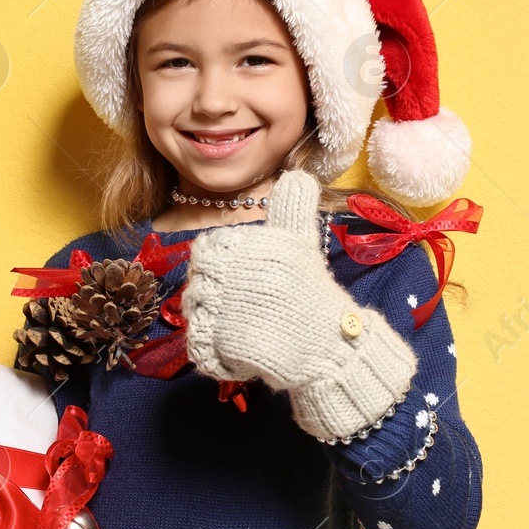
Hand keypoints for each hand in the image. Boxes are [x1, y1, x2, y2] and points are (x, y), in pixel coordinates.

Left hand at [182, 170, 416, 440]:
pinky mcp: (225, 344)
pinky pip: (199, 348)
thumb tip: (298, 174)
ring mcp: (226, 309)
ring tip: (247, 329)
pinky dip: (215, 354)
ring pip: (195, 317)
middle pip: (195, 285)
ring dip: (215, 327)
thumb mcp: (302, 241)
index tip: (243, 282)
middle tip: (246, 311)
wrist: (333, 344)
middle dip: (215, 300)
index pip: (204, 251)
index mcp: (247, 244)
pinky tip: (242, 350)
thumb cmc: (313, 292)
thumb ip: (292, 207)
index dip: (219, 269)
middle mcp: (232, 272)